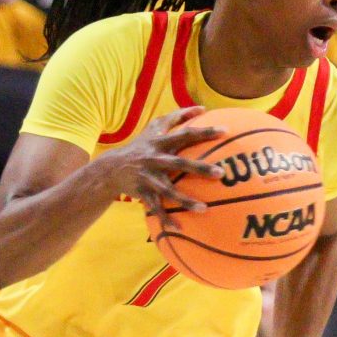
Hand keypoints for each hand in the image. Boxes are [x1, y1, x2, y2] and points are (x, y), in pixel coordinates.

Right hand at [108, 106, 223, 220]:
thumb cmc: (141, 145)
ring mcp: (148, 177)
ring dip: (185, 201)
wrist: (111, 168)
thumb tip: (201, 108)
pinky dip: (166, 218)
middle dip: (199, 168)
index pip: (185, 134)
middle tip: (220, 173)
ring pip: (168, 191)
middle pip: (179, 163)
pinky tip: (179, 228)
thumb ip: (178, 116)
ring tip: (204, 209)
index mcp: (161, 142)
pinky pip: (156, 208)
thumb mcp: (154, 127)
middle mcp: (155, 159)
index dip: (204, 132)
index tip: (225, 132)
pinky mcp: (143, 193)